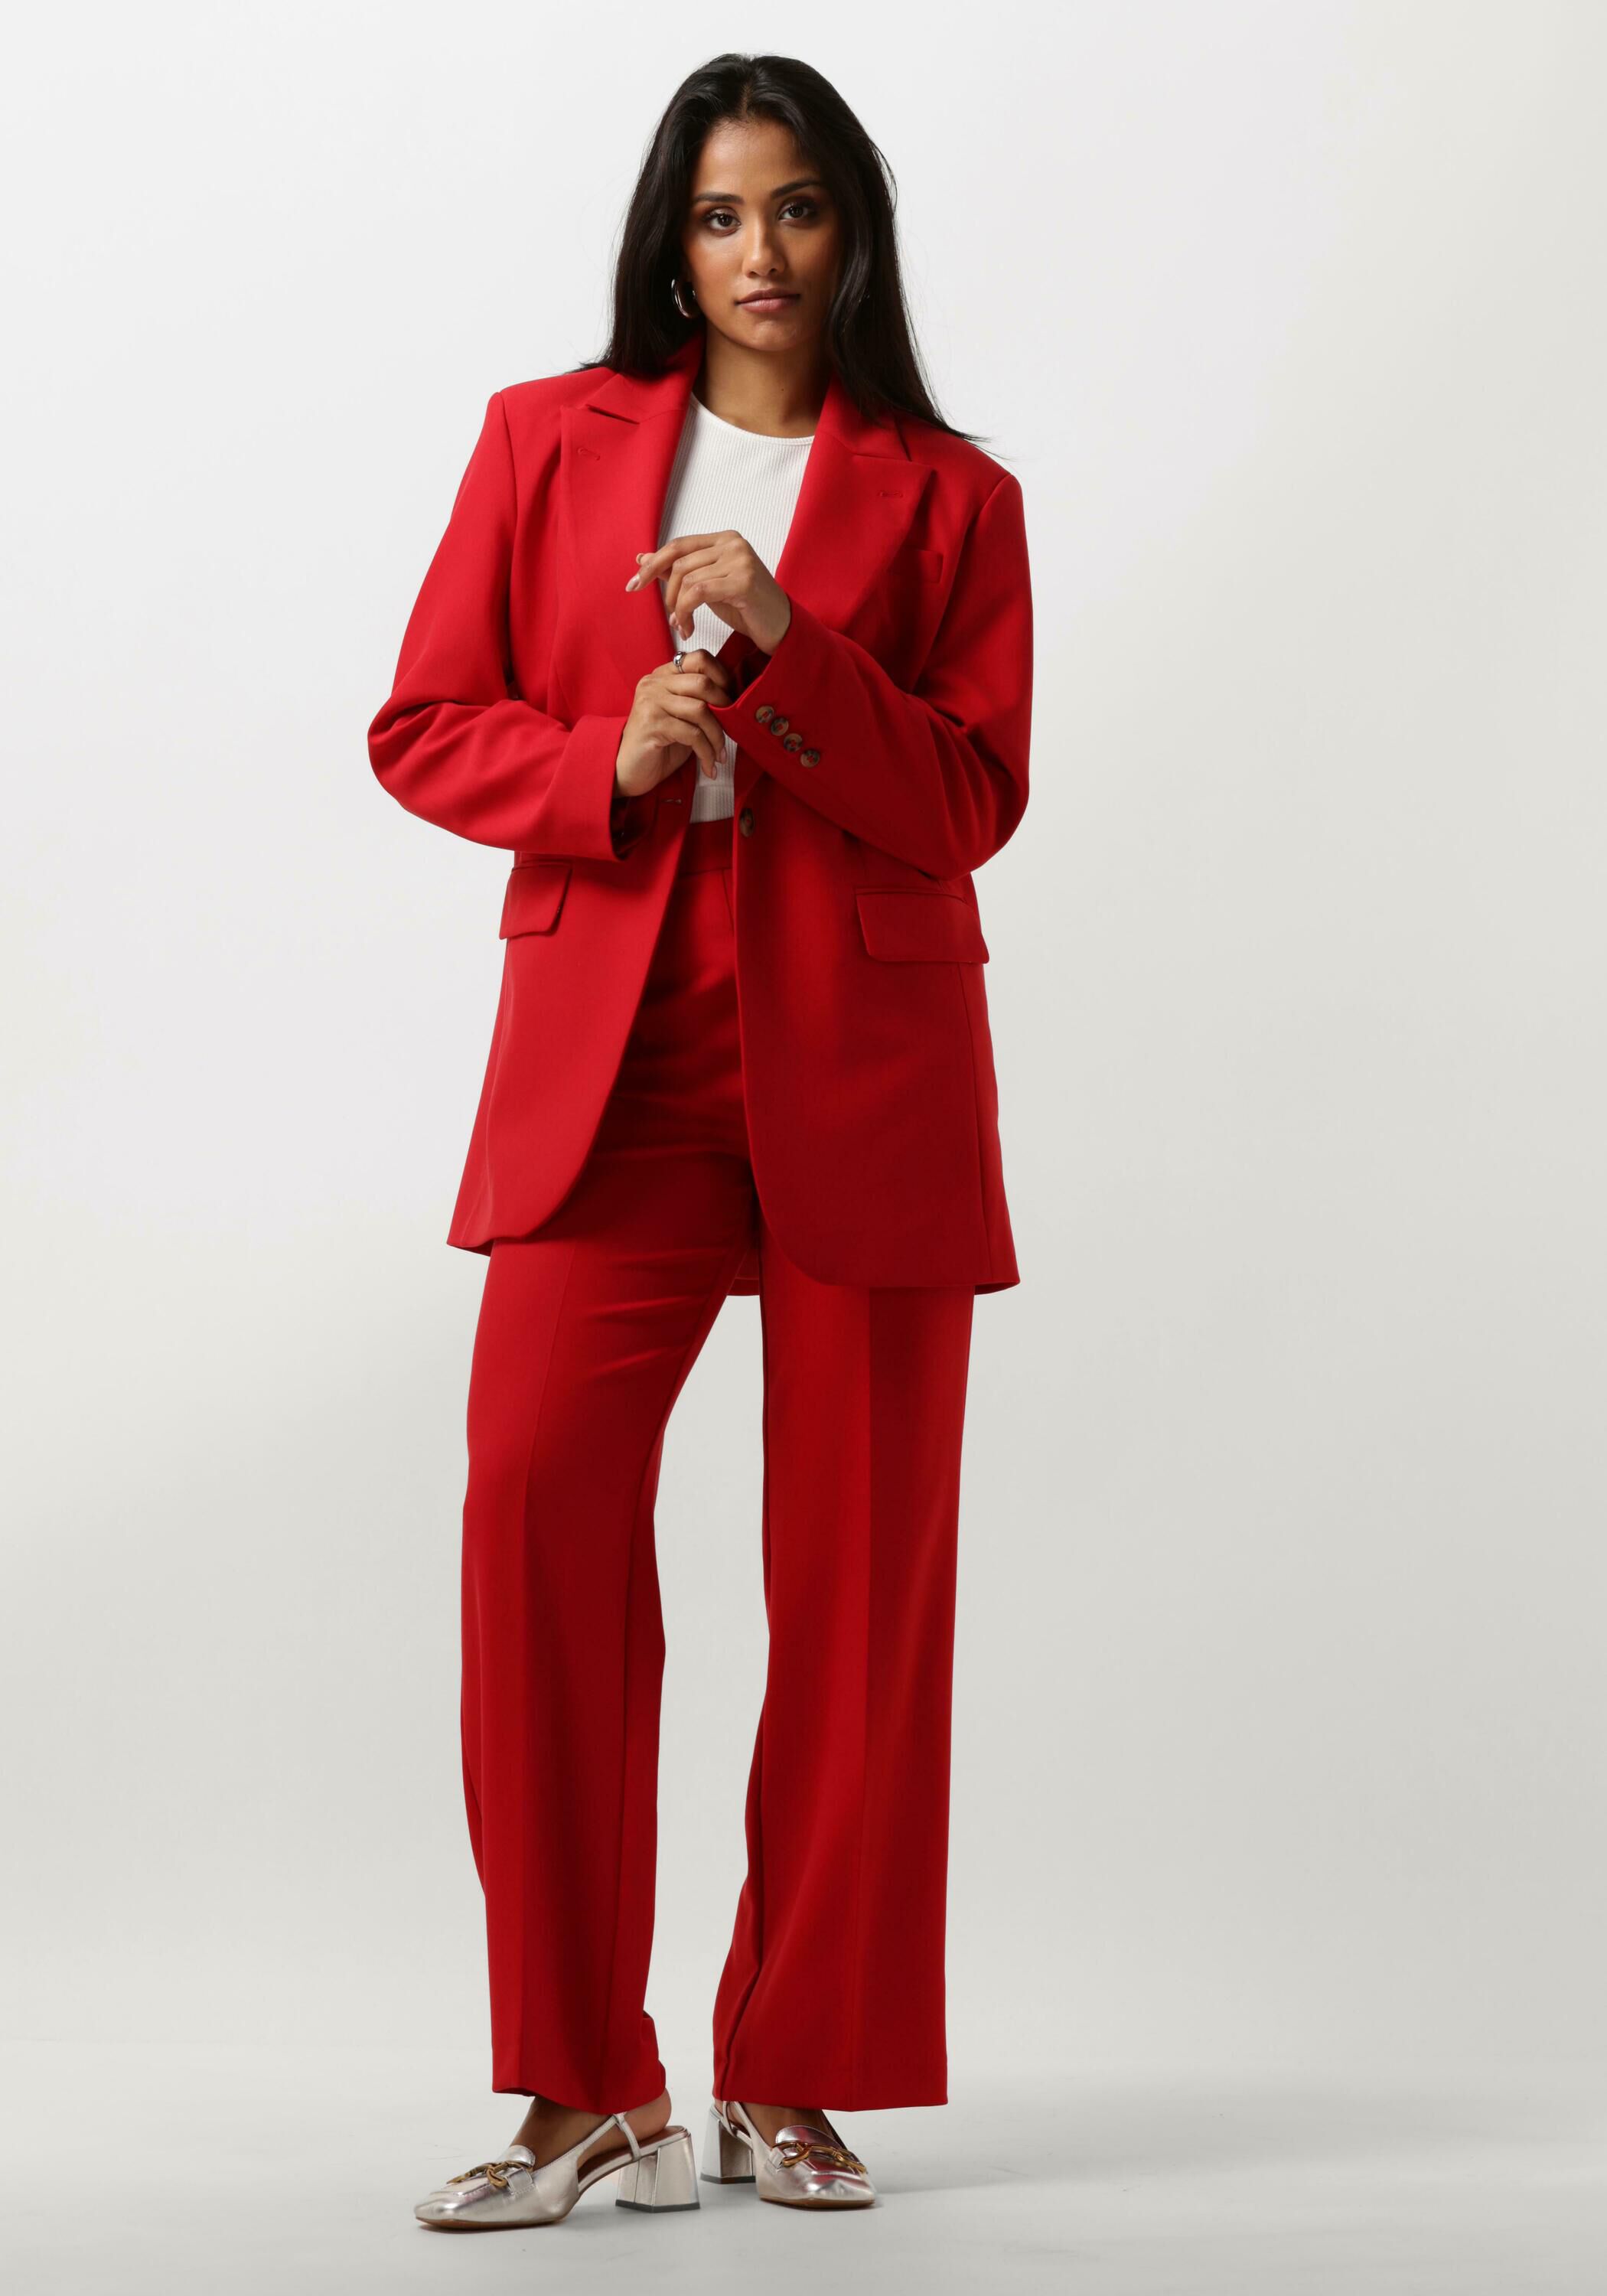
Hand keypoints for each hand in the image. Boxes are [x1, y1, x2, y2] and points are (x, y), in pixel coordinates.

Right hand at [614, 649, 735, 797]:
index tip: (732, 702)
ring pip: (700, 710)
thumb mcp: (683, 717)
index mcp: (664, 675)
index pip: (700, 658)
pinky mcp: (651, 724)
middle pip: (703, 682)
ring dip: (717, 736)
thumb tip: (735, 702)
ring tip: (719, 754)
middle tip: (731, 729)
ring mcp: (651, 702)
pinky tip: (709, 765)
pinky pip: (692, 734)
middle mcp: (655, 683)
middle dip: (724, 708)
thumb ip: (701, 702)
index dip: (723, 677)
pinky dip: (706, 752)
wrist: (630, 770)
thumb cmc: (660, 745)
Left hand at [626, 529, 792, 653]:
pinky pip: (698, 593)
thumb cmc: (745, 608)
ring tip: (683, 626)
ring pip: (687, 580)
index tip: (633, 585)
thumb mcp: (707, 586)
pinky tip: (689, 628)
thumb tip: (642, 558)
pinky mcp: (743, 580)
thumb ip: (679, 571)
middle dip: (667, 594)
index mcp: (724, 539)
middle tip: (671, 618)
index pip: (678, 545)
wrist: (779, 627)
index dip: (652, 565)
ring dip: (678, 609)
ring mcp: (740, 559)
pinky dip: (686, 613)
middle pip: (679, 563)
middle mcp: (732, 543)